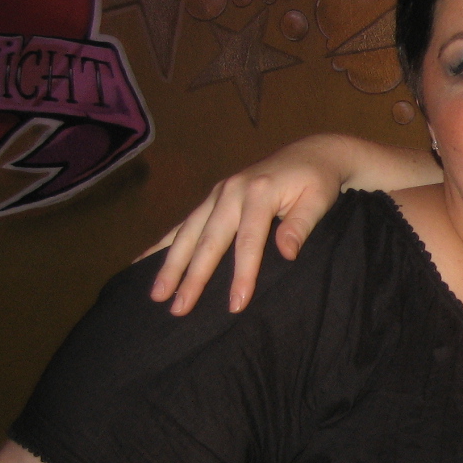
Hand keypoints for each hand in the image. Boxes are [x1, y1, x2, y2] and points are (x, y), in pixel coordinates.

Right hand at [141, 135, 353, 315]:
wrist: (311, 154)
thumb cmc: (318, 182)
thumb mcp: (318, 201)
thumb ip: (301, 225)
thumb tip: (286, 253)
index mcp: (258, 192)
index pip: (248, 241)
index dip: (242, 274)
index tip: (235, 304)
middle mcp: (231, 191)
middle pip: (209, 240)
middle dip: (192, 276)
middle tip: (178, 308)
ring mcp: (218, 193)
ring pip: (189, 233)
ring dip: (171, 264)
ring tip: (157, 294)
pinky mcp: (213, 198)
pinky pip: (184, 224)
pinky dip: (164, 243)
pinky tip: (143, 262)